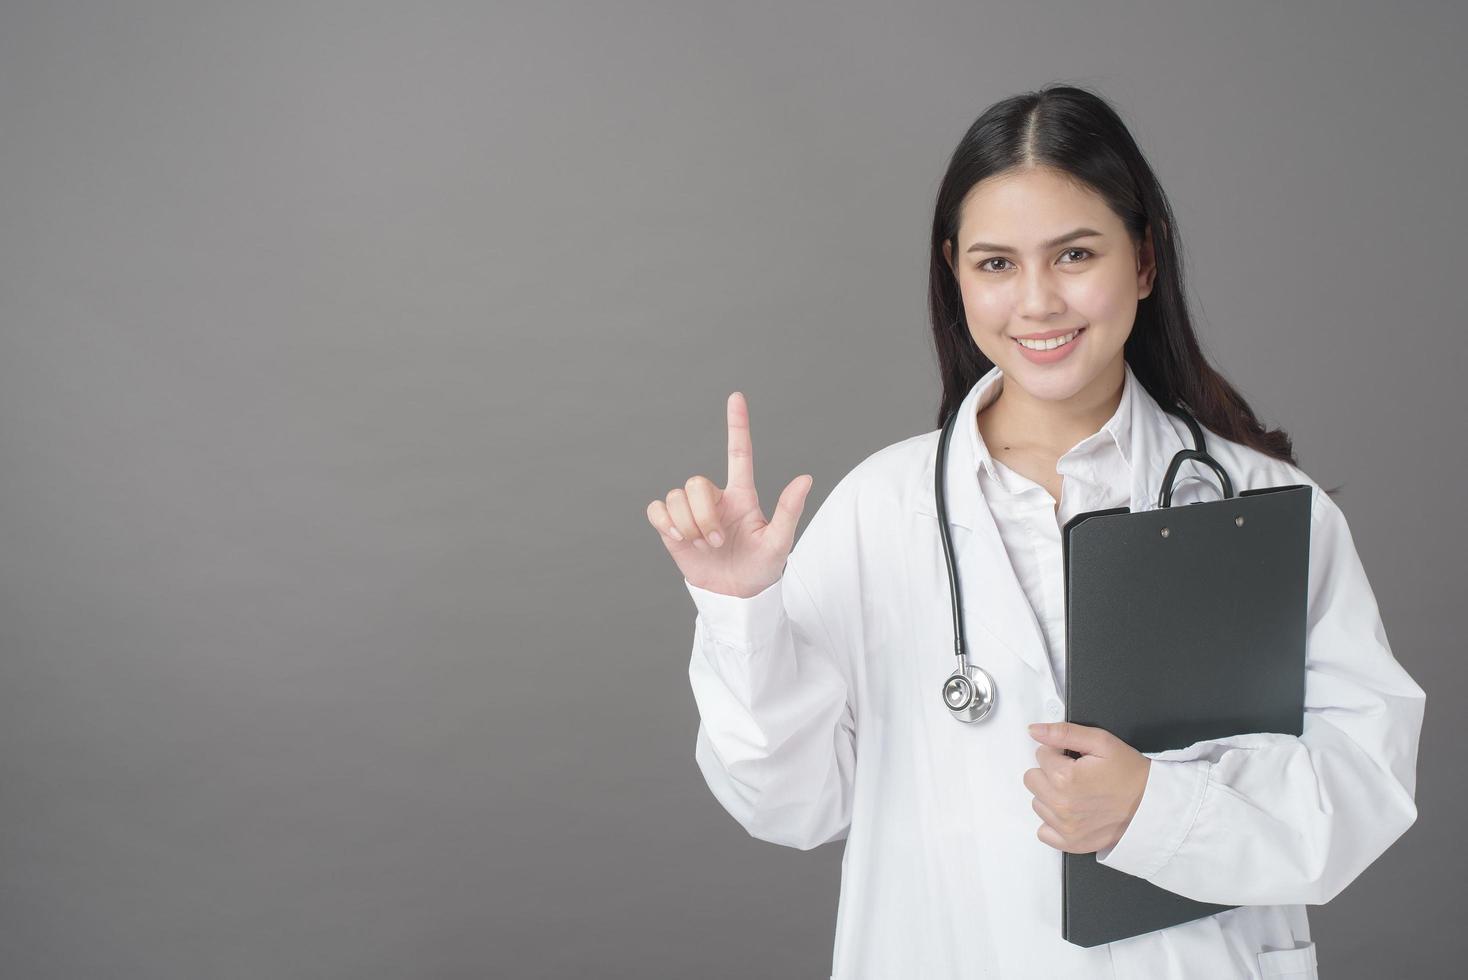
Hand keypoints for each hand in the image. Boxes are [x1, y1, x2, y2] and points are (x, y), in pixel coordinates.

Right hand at [646, 392, 812, 598]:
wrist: (735, 595)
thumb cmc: (761, 568)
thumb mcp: (779, 542)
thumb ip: (789, 510)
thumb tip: (805, 478)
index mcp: (741, 495)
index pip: (738, 452)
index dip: (737, 424)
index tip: (736, 397)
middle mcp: (715, 498)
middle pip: (696, 483)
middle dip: (703, 515)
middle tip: (717, 541)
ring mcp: (692, 511)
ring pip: (676, 497)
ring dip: (688, 525)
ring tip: (704, 546)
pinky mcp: (671, 526)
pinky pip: (656, 508)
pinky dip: (664, 522)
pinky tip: (677, 538)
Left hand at [1023, 722, 1151, 854]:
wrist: (1153, 806)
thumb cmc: (1131, 774)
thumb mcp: (1101, 742)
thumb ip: (1063, 733)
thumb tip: (1034, 730)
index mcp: (1064, 777)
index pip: (1040, 754)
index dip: (1058, 753)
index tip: (1076, 759)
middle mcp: (1060, 804)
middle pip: (1032, 779)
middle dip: (1050, 773)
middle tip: (1076, 776)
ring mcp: (1064, 827)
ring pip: (1038, 803)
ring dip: (1052, 796)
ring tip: (1078, 794)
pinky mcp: (1070, 843)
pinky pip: (1043, 831)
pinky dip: (1054, 822)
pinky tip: (1073, 813)